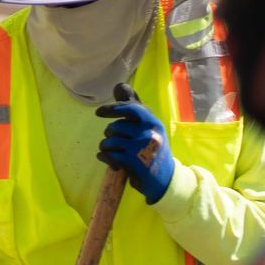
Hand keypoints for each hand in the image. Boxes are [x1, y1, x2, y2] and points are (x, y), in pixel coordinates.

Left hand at [97, 83, 174, 203]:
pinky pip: (108, 155)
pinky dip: (105, 158)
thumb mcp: (149, 128)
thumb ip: (134, 108)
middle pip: (114, 127)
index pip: (131, 109)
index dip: (112, 109)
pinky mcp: (133, 162)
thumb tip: (119, 85)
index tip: (99, 113)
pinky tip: (111, 162)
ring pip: (109, 142)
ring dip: (106, 148)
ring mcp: (141, 147)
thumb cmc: (153, 150)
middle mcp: (149, 133)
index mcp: (153, 122)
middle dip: (109, 135)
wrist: (165, 179)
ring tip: (115, 153)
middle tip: (116, 142)